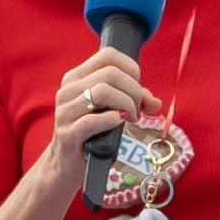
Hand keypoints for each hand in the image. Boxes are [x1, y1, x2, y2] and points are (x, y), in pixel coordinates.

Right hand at [40, 40, 152, 187]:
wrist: (67, 164)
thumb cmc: (92, 133)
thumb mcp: (110, 110)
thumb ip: (133, 100)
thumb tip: (154, 102)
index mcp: (76, 77)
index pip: (108, 55)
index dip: (131, 67)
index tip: (137, 86)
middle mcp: (68, 90)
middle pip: (110, 73)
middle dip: (133, 91)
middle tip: (137, 109)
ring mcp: (65, 111)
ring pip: (103, 91)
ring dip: (126, 105)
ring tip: (131, 118)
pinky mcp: (67, 133)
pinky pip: (92, 120)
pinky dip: (112, 120)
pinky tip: (118, 124)